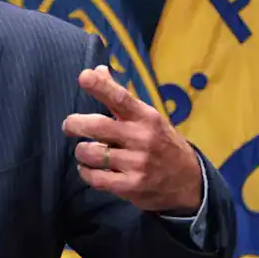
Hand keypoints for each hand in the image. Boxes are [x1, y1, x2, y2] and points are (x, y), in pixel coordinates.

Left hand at [62, 65, 203, 214]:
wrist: (189, 182)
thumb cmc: (162, 143)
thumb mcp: (149, 117)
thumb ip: (122, 98)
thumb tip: (97, 70)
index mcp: (147, 117)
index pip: (121, 98)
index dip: (101, 87)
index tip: (84, 77)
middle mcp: (142, 138)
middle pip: (97, 126)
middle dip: (74, 124)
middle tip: (69, 126)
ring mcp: (137, 164)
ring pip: (91, 154)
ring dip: (81, 151)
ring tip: (85, 150)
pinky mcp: (131, 186)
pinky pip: (95, 178)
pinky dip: (86, 172)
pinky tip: (88, 168)